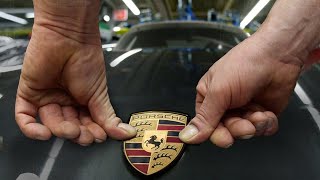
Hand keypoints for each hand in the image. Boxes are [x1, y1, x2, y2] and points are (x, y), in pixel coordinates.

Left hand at [15, 25, 135, 145]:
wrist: (70, 37)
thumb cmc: (86, 59)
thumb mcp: (99, 93)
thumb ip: (108, 117)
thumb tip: (126, 132)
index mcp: (84, 101)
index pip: (87, 124)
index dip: (93, 133)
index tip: (100, 136)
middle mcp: (65, 101)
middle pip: (70, 127)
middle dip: (78, 134)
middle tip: (87, 135)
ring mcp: (47, 98)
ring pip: (51, 124)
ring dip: (61, 130)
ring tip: (72, 129)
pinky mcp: (29, 94)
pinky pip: (26, 118)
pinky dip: (32, 129)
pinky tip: (44, 133)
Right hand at [179, 0, 319, 147]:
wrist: (278, 56)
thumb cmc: (245, 64)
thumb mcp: (219, 91)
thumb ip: (205, 117)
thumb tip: (186, 136)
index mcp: (208, 97)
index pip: (205, 125)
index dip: (215, 134)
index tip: (224, 138)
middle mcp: (225, 105)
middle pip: (225, 131)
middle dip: (237, 129)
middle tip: (245, 126)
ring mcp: (244, 110)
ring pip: (245, 133)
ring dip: (253, 125)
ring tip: (258, 113)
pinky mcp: (262, 113)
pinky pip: (262, 130)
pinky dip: (266, 124)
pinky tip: (267, 112)